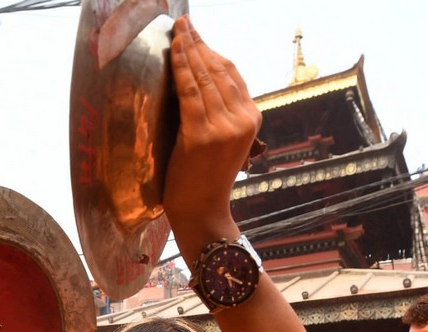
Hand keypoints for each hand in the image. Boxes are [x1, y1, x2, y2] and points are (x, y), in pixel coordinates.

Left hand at [163, 16, 261, 236]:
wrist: (202, 212)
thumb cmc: (205, 179)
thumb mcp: (224, 142)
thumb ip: (221, 115)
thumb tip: (201, 83)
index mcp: (252, 120)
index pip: (232, 75)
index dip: (212, 51)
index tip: (196, 34)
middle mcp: (243, 120)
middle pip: (219, 70)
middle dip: (199, 43)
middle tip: (183, 24)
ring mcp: (224, 127)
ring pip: (204, 77)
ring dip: (189, 49)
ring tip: (177, 30)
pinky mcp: (202, 134)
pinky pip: (189, 91)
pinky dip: (181, 67)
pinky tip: (175, 50)